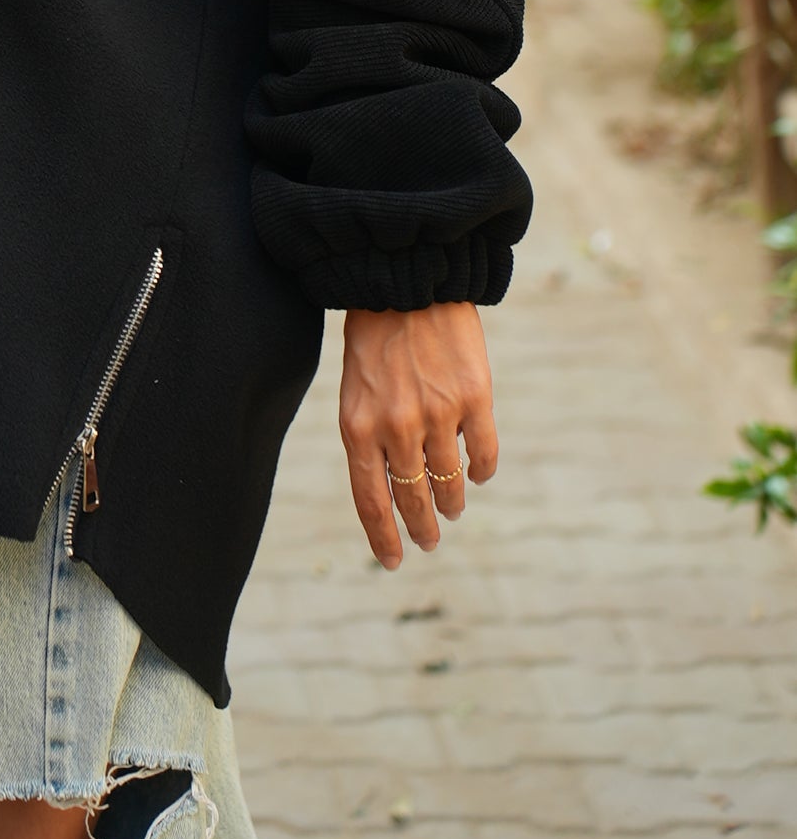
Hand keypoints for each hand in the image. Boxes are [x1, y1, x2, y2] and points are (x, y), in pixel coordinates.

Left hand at [339, 302, 497, 568]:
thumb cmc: (373, 332)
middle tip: (429, 539)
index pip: (371, 502)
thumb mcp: (354, 388)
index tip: (394, 561)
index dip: (384, 539)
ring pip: (449, 483)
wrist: (406, 277)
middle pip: (412, 500)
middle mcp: (396, 428)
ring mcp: (438, 415)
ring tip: (452, 507)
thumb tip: (391, 482)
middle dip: (422, 527)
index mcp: (357, 426)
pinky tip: (477, 474)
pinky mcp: (474, 398)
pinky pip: (482, 455)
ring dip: (452, 502)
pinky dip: (481, 471)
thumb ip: (370, 434)